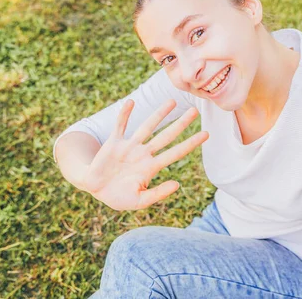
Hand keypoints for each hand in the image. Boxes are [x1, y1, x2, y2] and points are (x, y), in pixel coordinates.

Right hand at [80, 99, 208, 210]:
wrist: (95, 189)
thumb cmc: (119, 197)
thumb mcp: (139, 201)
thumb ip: (158, 193)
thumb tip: (177, 185)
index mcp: (151, 167)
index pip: (175, 153)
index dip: (190, 143)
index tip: (206, 134)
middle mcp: (143, 153)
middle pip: (166, 136)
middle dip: (180, 124)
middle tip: (195, 111)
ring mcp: (129, 146)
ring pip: (147, 127)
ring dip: (158, 114)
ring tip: (172, 101)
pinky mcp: (113, 143)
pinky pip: (120, 125)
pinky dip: (124, 114)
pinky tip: (131, 102)